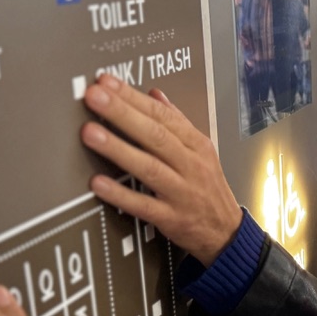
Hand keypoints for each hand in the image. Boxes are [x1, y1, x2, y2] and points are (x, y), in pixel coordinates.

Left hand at [80, 76, 242, 264]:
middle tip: (95, 97)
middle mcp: (191, 165)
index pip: (162, 115)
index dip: (133, 97)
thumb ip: (177, 122)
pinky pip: (144, 206)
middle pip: (155, 135)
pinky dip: (121, 195)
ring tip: (90, 132)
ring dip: (118, 149)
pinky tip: (99, 183)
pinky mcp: (171, 218)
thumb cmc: (208, 189)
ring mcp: (182, 192)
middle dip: (123, 114)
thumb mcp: (201, 151)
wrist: (226, 232)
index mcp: (196, 145)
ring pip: (149, 167)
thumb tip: (154, 94)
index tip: (107, 82)